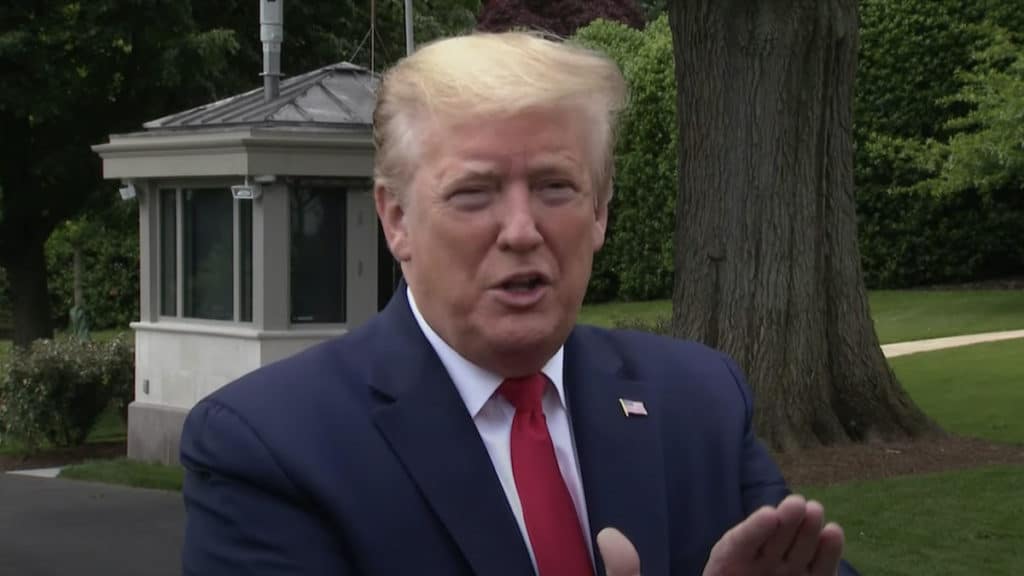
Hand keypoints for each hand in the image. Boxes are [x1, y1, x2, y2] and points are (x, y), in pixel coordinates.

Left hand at [597, 495, 843, 575]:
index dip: (751, 531)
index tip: (770, 514)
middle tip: (802, 504)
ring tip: (821, 514)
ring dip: (808, 536)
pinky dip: (826, 560)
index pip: (732, 550)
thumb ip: (628, 574)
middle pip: (767, 549)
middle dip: (785, 526)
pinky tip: (835, 535)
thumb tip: (606, 534)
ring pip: (794, 560)